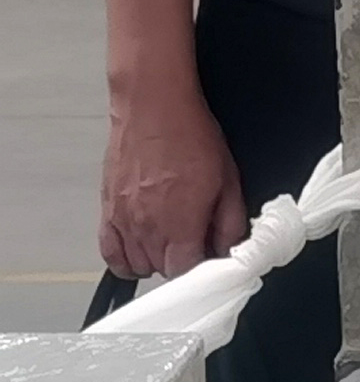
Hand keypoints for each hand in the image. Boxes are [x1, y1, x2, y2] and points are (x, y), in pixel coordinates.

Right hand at [99, 75, 244, 279]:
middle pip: (162, 270)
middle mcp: (147, 226)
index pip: (185, 272)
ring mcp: (123, 220)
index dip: (201, 270)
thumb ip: (230, 222)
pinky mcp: (108, 210)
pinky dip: (124, 259)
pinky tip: (140, 251)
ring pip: (137, 264)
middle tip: (195, 244)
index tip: (210, 258)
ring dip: (156, 260)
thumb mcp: (229, 181)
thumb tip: (230, 249)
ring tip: (172, 242)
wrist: (153, 109)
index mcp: (180, 222)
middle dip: (182, 263)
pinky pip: (109, 252)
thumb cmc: (190, 137)